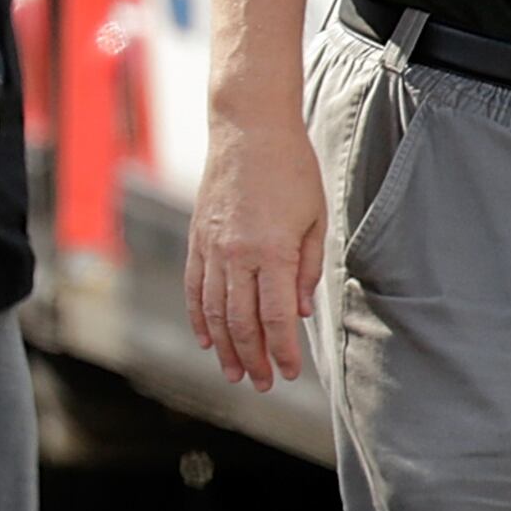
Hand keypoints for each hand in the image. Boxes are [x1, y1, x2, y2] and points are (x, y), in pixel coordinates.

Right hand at [184, 109, 326, 390]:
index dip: (282, 350)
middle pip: (242, 322)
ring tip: (234, 372)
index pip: (275, 317)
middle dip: (254, 358)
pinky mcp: (197, 238)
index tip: (290, 373)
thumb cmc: (291, 169)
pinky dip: (199, 317)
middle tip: (262, 383)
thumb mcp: (315, 217)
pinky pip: (195, 287)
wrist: (248, 128)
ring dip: (225, 346)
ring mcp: (211, 247)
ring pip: (214, 310)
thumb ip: (308, 267)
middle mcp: (237, 254)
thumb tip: (301, 311)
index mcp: (273, 250)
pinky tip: (206, 338)